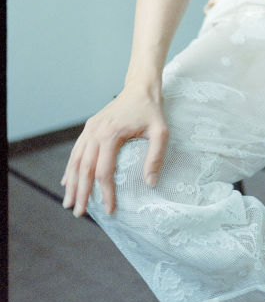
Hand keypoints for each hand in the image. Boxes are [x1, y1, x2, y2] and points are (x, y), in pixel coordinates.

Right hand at [61, 87, 167, 217]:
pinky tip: (67, 181)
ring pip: (75, 161)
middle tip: (79, 214)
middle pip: (84, 169)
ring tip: (69, 203)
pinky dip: (70, 168)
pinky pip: (76, 151)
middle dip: (81, 193)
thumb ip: (156, 157)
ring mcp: (89, 129)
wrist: (140, 87)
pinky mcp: (89, 127)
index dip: (105, 193)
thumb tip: (150, 183)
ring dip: (71, 183)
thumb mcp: (161, 132)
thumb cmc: (152, 110)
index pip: (104, 171)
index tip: (109, 210)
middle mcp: (95, 133)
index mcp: (111, 135)